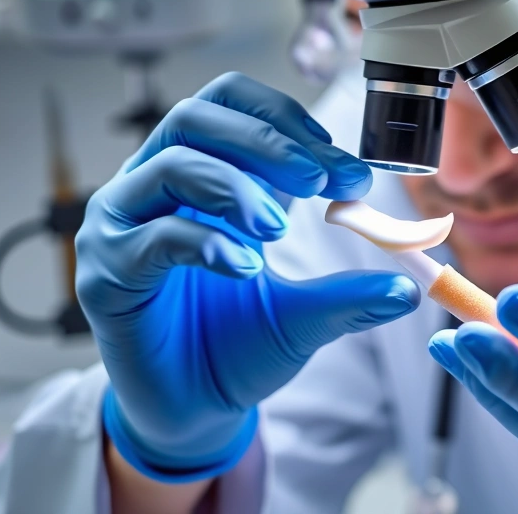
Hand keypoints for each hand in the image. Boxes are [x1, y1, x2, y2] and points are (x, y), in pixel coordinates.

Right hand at [76, 73, 418, 482]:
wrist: (191, 410)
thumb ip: (349, 296)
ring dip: (237, 186)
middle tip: (320, 181)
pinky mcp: (106, 272)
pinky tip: (245, 267)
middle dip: (266, 141)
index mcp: (199, 176)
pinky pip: (153, 237)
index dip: (285, 121)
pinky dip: (207, 242)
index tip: (340, 164)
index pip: (230, 105)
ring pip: (173, 165)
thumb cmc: (236, 347)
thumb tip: (411, 288)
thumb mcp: (303, 316)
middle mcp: (153, 186)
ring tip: (280, 227)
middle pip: (196, 118)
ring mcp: (121, 225)